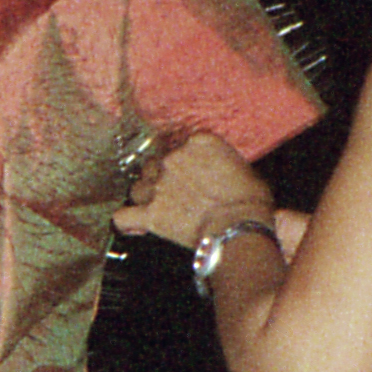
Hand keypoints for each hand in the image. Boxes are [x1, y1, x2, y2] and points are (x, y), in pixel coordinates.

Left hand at [113, 132, 278, 251]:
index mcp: (198, 142)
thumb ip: (223, 163)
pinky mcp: (150, 213)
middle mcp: (173, 159)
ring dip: (145, 198)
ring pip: (137, 188)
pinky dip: (127, 222)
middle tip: (176, 195)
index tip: (192, 175)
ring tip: (159, 210)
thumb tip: (221, 173)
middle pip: (154, 165)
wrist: (239, 228)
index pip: (181, 146)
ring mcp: (158, 185)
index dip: (184, 164)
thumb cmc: (249, 202)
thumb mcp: (244, 170)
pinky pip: (123, 217)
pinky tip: (135, 226)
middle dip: (161, 179)